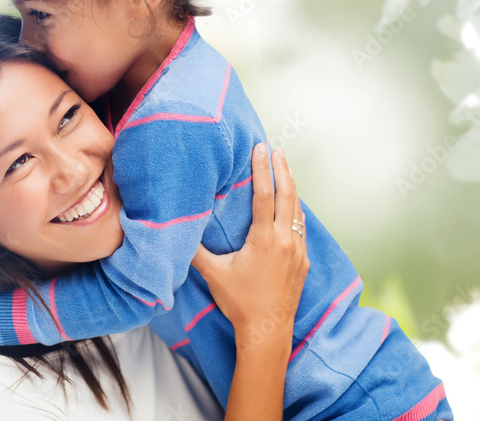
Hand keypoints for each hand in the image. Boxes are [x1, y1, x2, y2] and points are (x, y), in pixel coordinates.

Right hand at [191, 144, 309, 351]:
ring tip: (285, 169)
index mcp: (265, 239)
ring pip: (298, 210)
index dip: (262, 169)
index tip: (261, 149)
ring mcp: (298, 251)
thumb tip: (176, 230)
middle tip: (277, 149)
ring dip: (292, 188)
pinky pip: (302, 227)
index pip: (264, 194)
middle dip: (282, 169)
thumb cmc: (239, 303)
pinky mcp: (303, 261)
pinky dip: (296, 210)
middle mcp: (286, 241)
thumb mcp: (213, 274)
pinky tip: (292, 206)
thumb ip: (195, 250)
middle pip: (288, 195)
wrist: (268, 331)